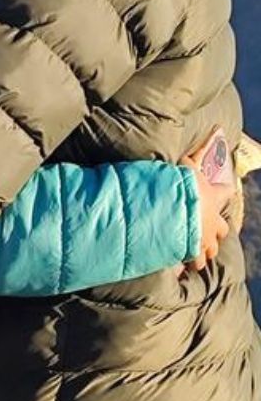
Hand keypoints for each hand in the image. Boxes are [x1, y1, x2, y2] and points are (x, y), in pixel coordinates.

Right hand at [181, 144, 234, 271]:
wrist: (176, 210)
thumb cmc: (182, 187)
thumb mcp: (187, 166)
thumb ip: (194, 156)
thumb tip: (214, 131)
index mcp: (212, 198)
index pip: (224, 191)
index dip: (223, 190)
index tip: (224, 189)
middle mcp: (212, 221)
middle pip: (222, 229)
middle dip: (217, 230)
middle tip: (209, 230)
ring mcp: (203, 239)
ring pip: (210, 249)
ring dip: (205, 250)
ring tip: (198, 255)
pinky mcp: (191, 253)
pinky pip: (191, 262)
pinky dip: (186, 263)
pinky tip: (180, 268)